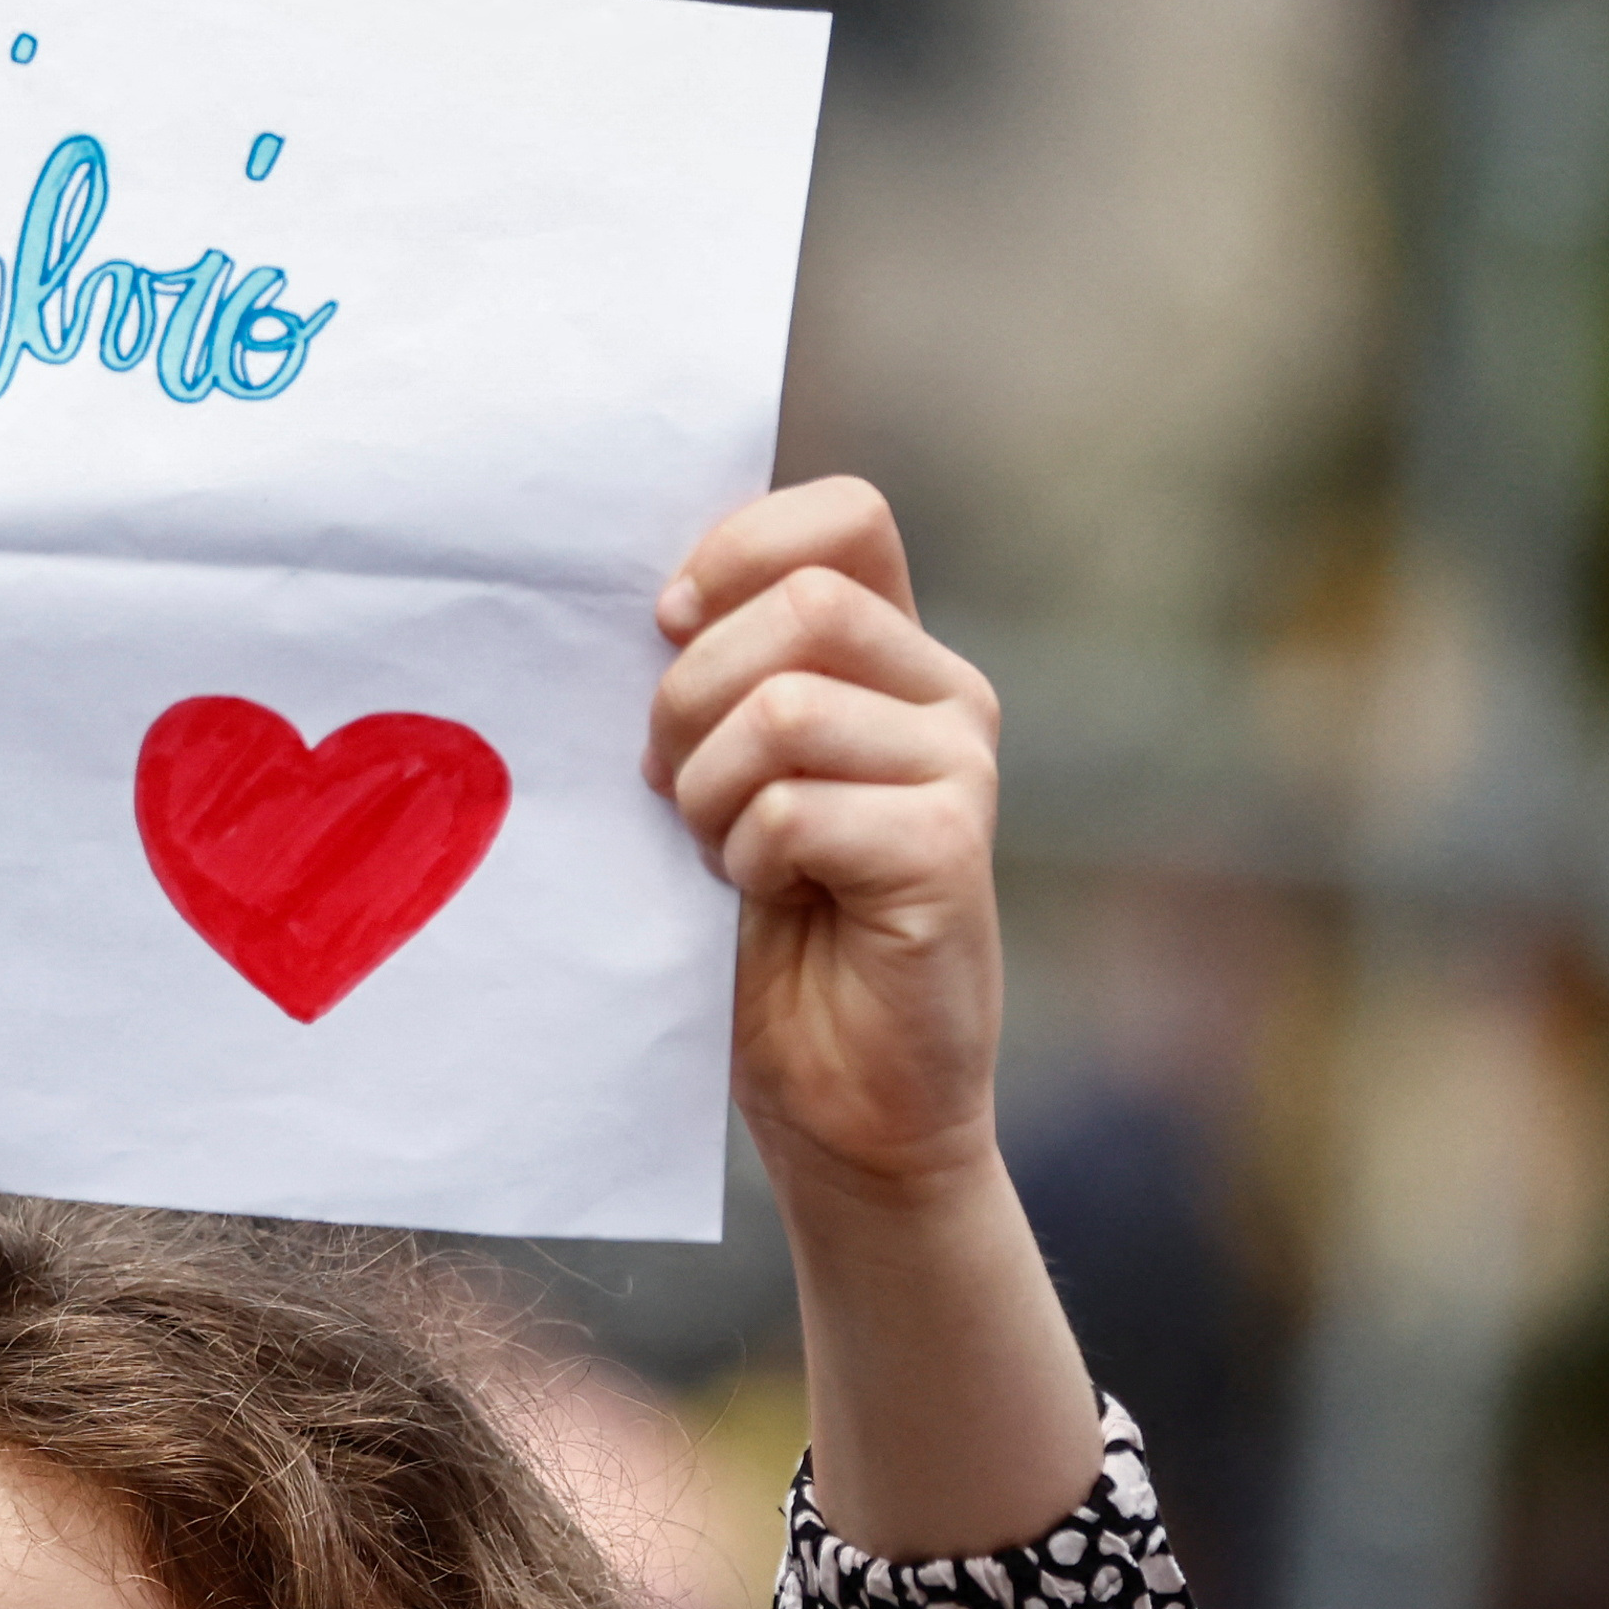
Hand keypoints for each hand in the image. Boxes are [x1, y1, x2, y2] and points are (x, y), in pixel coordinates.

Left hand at [647, 479, 1007, 1207]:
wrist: (840, 1091)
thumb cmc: (763, 931)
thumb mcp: (719, 779)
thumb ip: (711, 684)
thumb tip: (648, 603)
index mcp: (890, 654)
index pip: (844, 517)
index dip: (738, 551)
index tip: (665, 625)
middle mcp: (943, 692)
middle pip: (799, 606)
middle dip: (689, 698)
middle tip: (673, 787)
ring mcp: (960, 766)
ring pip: (784, 707)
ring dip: (709, 791)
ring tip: (724, 851)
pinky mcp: (950, 848)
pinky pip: (795, 809)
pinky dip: (748, 858)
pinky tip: (771, 897)